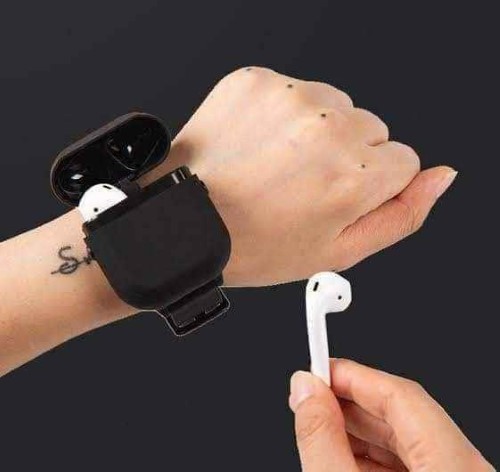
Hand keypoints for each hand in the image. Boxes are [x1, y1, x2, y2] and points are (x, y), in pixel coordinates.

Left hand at [143, 67, 456, 285]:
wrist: (186, 221)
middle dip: (346, 158)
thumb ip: (401, 215)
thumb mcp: (336, 252)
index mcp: (353, 178)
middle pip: (371, 130)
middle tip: (300, 186)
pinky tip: (259, 146)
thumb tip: (439, 179)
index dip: (369, 185)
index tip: (334, 196)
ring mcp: (291, 99)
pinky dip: (283, 116)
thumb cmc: (252, 243)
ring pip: (336, 107)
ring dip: (316, 134)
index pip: (402, 161)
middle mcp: (328, 130)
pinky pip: (295, 91)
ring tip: (276, 167)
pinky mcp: (258, 82)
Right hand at [289, 359, 493, 470]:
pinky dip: (372, 457)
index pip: (403, 395)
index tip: (318, 369)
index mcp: (455, 469)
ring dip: (358, 430)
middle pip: (405, 416)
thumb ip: (321, 438)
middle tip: (311, 397)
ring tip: (320, 427)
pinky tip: (342, 456)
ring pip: (407, 441)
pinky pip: (412, 464)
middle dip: (350, 402)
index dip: (354, 375)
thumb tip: (305, 390)